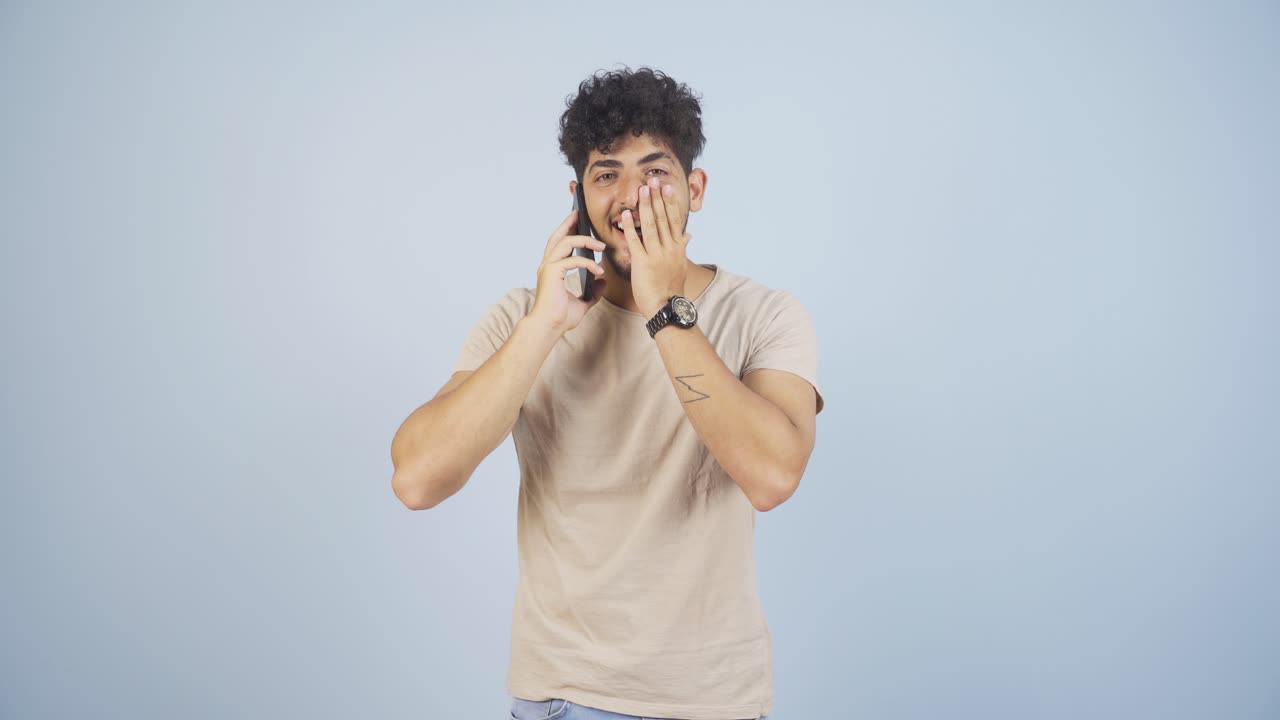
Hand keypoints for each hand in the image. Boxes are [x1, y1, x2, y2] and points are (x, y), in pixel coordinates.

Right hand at [527, 209, 607, 334]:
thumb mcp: (583, 302)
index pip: (559, 244)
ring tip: (601, 244)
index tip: (579, 222)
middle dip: (569, 223)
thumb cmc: (560, 318)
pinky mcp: (552, 273)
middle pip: (557, 236)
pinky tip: (598, 269)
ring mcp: (548, 267)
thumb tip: (603, 282)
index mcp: (551, 269)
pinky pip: (572, 260)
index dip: (567, 231)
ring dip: (585, 240)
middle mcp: (547, 265)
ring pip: (565, 242)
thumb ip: (593, 292)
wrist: (548, 328)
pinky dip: (587, 262)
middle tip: (580, 214)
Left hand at [619, 176, 692, 317]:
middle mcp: (669, 248)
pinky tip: (626, 215)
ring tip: (641, 190)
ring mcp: (656, 255)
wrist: (665, 307)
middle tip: (652, 180)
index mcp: (678, 247)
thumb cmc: (671, 288)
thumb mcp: (681, 266)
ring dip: (646, 206)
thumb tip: (689, 235)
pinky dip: (630, 227)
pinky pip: (635, 241)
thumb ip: (683, 248)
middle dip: (657, 198)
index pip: (674, 219)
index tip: (666, 187)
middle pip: (663, 218)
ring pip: (651, 225)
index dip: (669, 202)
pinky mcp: (643, 263)